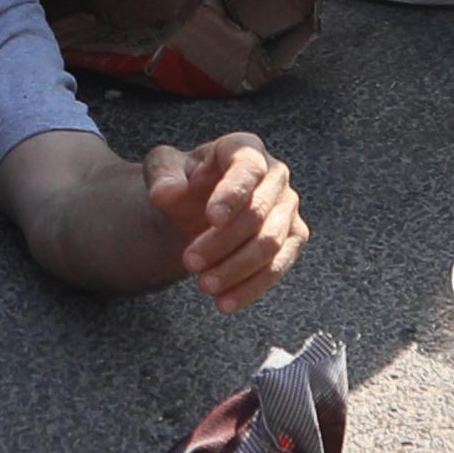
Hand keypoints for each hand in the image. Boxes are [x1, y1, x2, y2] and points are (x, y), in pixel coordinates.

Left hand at [142, 133, 307, 312]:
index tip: (212, 218)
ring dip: (237, 268)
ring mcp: (287, 207)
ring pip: (271, 244)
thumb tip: (165, 193)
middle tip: (188, 262)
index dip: (233, 193)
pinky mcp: (292, 237)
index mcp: (244, 149)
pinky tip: (225, 303)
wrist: (192, 208)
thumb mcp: (162, 170)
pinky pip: (279, 267)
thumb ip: (162, 175)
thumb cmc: (181, 181)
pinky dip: (252, 287)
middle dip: (223, 241)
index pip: (247, 168)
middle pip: (258, 212)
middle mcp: (275, 174)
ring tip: (204, 285)